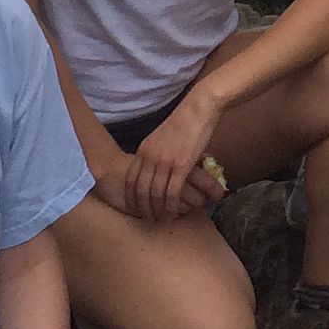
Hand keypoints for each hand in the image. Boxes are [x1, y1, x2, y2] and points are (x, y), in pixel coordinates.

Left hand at [124, 89, 229, 219]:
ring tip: (162, 220)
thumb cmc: (183, 121)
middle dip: (143, 209)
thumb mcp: (161, 137)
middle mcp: (150, 157)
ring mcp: (164, 162)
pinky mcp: (181, 165)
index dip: (131, 198)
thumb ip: (154, 152)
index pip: (130, 180)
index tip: (136, 209)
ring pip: (155, 194)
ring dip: (158, 211)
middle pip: (140, 190)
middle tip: (149, 219)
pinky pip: (171, 192)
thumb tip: (154, 167)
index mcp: (143, 150)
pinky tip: (174, 214)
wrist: (198, 108)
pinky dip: (171, 206)